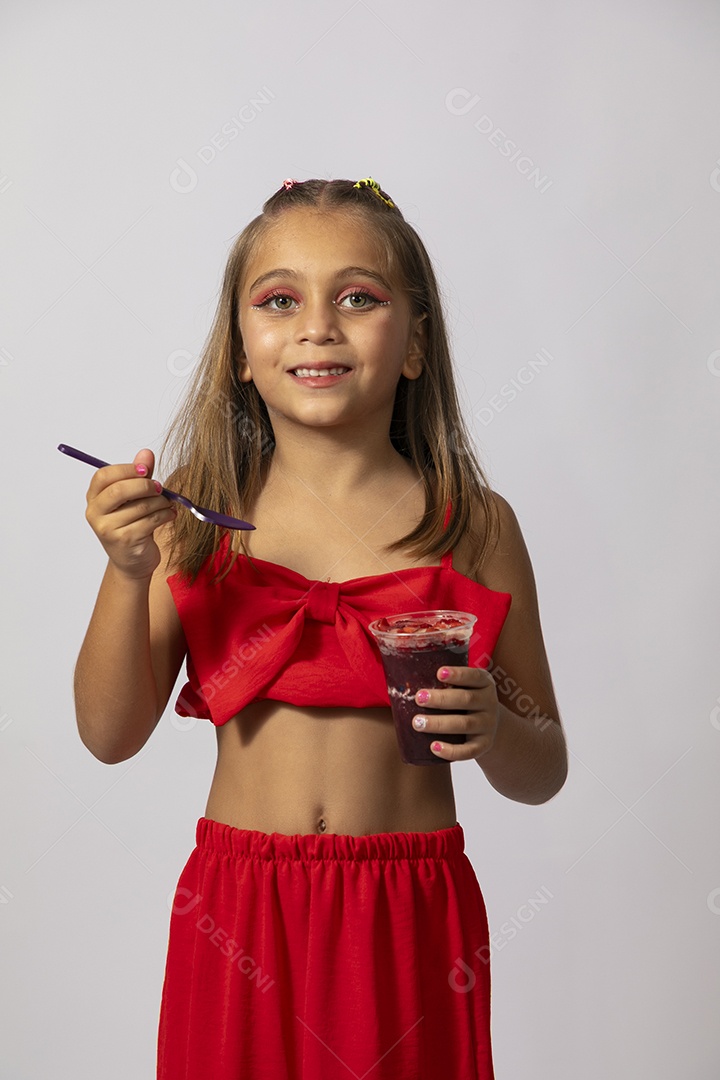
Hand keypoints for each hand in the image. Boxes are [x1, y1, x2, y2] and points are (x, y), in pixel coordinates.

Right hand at [84, 448, 176, 580]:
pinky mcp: (125, 541)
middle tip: (160, 488)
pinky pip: (150, 521)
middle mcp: (96, 513)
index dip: (126, 469)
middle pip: (119, 490)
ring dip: (160, 502)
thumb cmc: (132, 525)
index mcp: (94, 498)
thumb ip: (139, 475)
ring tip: (167, 504)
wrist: (132, 562)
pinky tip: (170, 514)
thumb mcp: (134, 498)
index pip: (104, 476)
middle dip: (145, 486)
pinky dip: (165, 515)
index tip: (145, 470)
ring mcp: (108, 529)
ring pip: (140, 506)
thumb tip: (146, 453)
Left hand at [412, 665, 499, 761]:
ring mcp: (488, 725)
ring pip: (464, 724)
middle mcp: (489, 703)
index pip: (474, 676)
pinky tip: (434, 747)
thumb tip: (401, 673)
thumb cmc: (465, 701)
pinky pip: (469, 750)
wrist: (490, 726)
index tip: (438, 673)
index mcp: (484, 683)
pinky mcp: (484, 745)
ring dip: (439, 724)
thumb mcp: (464, 686)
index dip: (458, 674)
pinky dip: (452, 751)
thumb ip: (443, 681)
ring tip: (417, 723)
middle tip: (418, 698)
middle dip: (441, 699)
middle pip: (466, 700)